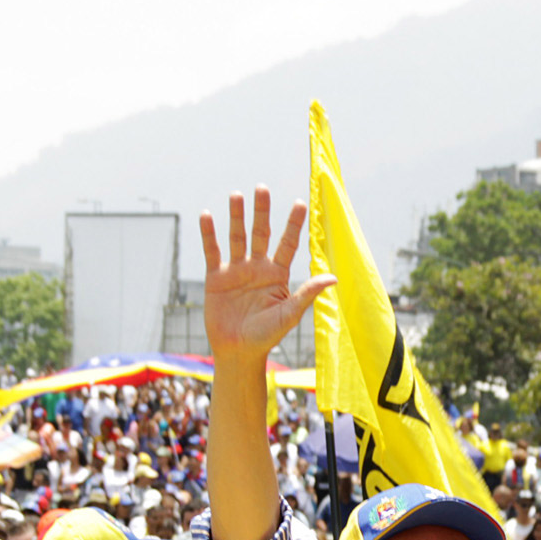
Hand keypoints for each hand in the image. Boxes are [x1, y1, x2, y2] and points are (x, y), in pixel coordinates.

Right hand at [199, 188, 335, 363]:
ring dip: (236, 216)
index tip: (300, 204)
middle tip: (262, 188)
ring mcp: (236, 270)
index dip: (293, 224)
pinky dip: (209, 234)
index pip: (287, 243)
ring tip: (237, 195)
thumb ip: (307, 293)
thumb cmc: (267, 336)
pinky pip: (212, 251)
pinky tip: (207, 215)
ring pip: (237, 237)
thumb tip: (333, 278)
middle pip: (261, 233)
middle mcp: (258, 268)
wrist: (238, 351)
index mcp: (277, 275)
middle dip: (262, 211)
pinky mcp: (216, 277)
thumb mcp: (290, 314)